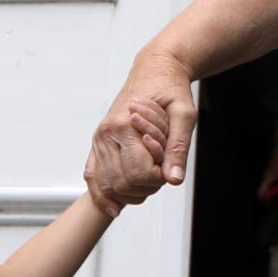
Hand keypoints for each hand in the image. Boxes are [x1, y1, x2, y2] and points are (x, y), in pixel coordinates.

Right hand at [85, 52, 194, 210]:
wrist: (155, 70)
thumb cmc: (170, 89)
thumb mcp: (185, 115)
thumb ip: (178, 148)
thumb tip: (174, 179)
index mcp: (126, 125)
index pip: (137, 173)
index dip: (157, 178)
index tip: (169, 167)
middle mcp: (107, 133)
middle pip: (120, 183)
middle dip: (144, 187)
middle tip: (160, 173)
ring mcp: (99, 138)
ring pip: (105, 183)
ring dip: (128, 192)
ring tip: (147, 182)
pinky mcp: (98, 142)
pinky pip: (92, 174)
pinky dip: (101, 193)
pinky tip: (113, 206)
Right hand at [257, 142, 277, 203]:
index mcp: (267, 178)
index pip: (260, 192)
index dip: (264, 200)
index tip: (269, 205)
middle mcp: (266, 178)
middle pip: (264, 192)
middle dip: (270, 198)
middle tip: (277, 203)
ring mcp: (269, 175)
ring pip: (269, 187)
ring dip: (274, 191)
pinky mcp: (273, 173)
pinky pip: (273, 183)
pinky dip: (277, 186)